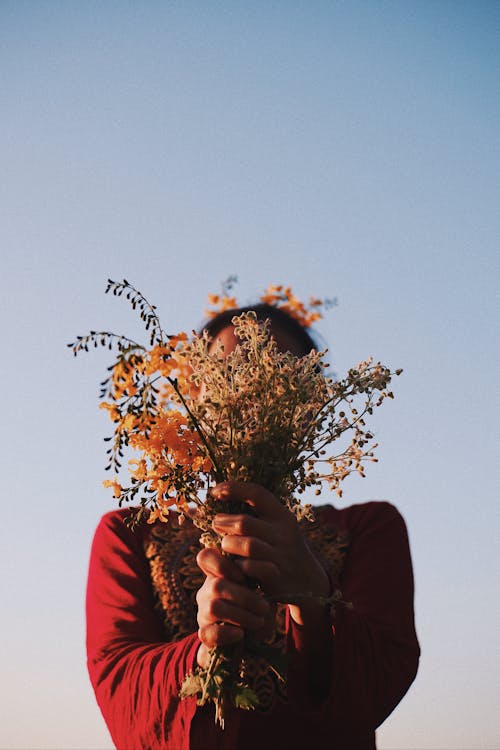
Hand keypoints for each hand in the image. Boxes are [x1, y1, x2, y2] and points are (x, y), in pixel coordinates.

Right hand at [195, 544, 273, 667]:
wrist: (246, 638)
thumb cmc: (256, 607)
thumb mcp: (260, 591)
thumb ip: (260, 585)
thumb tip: (264, 596)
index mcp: (219, 574)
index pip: (205, 557)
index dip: (222, 564)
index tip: (244, 577)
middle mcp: (207, 591)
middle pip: (216, 585)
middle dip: (245, 597)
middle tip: (264, 606)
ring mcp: (203, 612)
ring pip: (214, 607)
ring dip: (241, 615)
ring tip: (259, 620)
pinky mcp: (205, 634)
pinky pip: (209, 633)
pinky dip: (227, 633)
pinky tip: (241, 634)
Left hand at [210, 481, 330, 626]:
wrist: (309, 582)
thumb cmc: (281, 550)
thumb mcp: (276, 529)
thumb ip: (255, 517)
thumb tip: (221, 497)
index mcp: (282, 516)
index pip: (257, 493)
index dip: (233, 489)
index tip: (215, 492)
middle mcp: (284, 533)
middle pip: (244, 523)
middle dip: (224, 522)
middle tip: (216, 524)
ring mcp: (280, 555)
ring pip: (245, 545)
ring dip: (228, 545)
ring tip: (224, 545)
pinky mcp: (275, 575)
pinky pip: (249, 567)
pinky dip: (238, 566)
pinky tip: (236, 566)